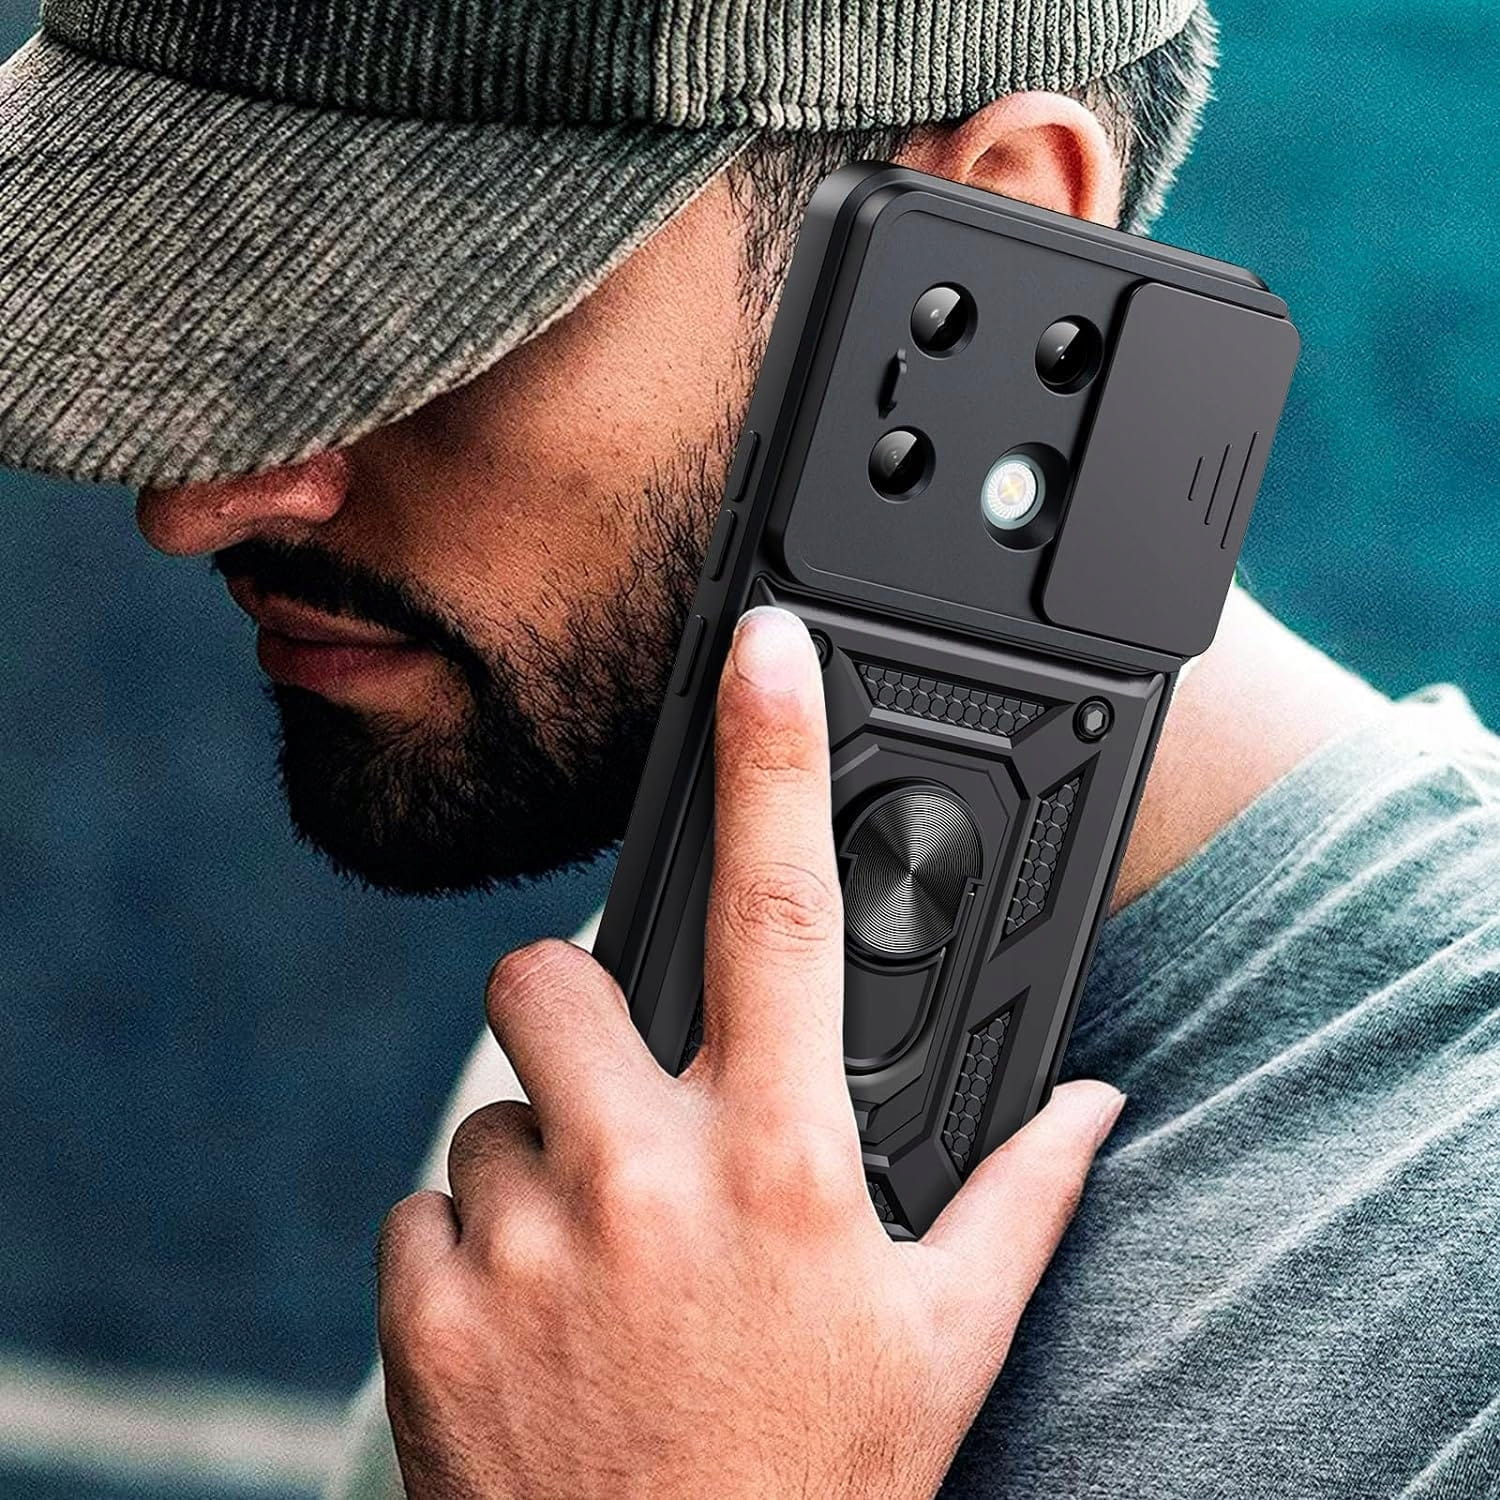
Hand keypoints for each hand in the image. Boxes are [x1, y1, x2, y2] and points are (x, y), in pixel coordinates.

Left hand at [377, 606, 1124, 1499]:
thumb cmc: (811, 1485)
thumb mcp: (943, 1342)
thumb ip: (1020, 1198)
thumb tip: (1090, 1104)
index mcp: (779, 1157)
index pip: (787, 905)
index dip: (775, 757)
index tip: (764, 653)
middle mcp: (644, 1176)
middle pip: (550, 979)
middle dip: (575, 1013)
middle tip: (624, 1094)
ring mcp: (524, 1242)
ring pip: (488, 1110)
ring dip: (537, 1162)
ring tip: (598, 1260)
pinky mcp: (430, 1311)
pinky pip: (423, 1212)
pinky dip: (468, 1251)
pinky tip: (533, 1324)